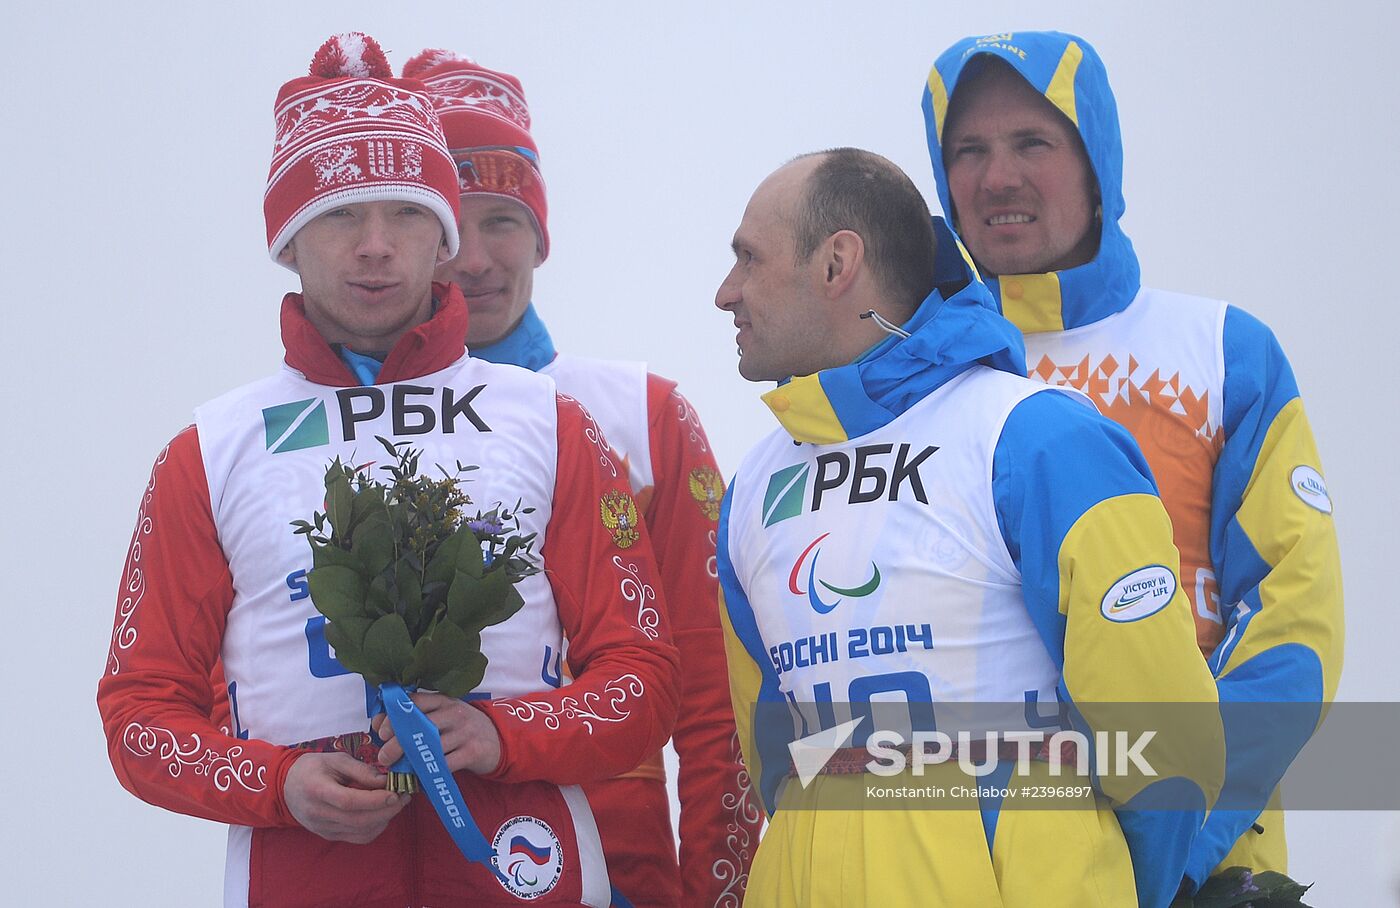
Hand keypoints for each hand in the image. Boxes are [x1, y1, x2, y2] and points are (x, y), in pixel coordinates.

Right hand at [283, 752, 408, 843]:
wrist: (287, 787)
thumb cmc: (313, 768)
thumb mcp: (335, 759)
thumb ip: (360, 770)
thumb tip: (385, 781)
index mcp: (316, 790)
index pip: (348, 801)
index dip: (374, 800)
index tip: (395, 792)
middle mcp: (318, 814)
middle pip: (358, 820)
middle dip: (387, 810)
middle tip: (405, 797)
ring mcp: (323, 828)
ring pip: (360, 832)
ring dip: (384, 819)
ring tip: (397, 803)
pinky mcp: (329, 835)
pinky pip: (358, 838)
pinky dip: (375, 828)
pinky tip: (383, 814)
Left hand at [372, 691, 501, 775]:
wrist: (498, 740)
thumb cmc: (461, 728)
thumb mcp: (443, 716)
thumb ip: (417, 718)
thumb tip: (380, 724)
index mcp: (443, 700)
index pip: (414, 702)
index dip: (394, 716)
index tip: (382, 732)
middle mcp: (454, 713)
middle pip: (420, 726)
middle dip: (397, 742)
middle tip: (384, 757)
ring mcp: (465, 732)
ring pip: (431, 747)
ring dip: (411, 762)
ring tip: (400, 770)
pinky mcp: (473, 751)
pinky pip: (446, 765)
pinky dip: (430, 774)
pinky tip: (420, 779)